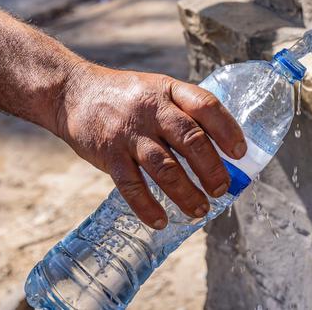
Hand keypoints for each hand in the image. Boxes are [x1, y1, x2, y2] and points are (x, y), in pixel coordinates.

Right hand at [54, 63, 246, 228]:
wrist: (72, 92)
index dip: (227, 129)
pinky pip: (131, 185)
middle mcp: (151, 109)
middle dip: (211, 168)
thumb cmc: (125, 96)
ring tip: (200, 210)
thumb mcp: (157, 89)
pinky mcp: (108, 154)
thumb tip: (220, 150)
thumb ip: (184, 113)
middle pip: (190, 139)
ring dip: (186, 193)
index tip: (240, 152)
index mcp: (168, 90)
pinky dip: (147, 207)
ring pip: (164, 167)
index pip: (205, 105)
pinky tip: (161, 221)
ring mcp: (128, 132)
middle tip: (222, 189)